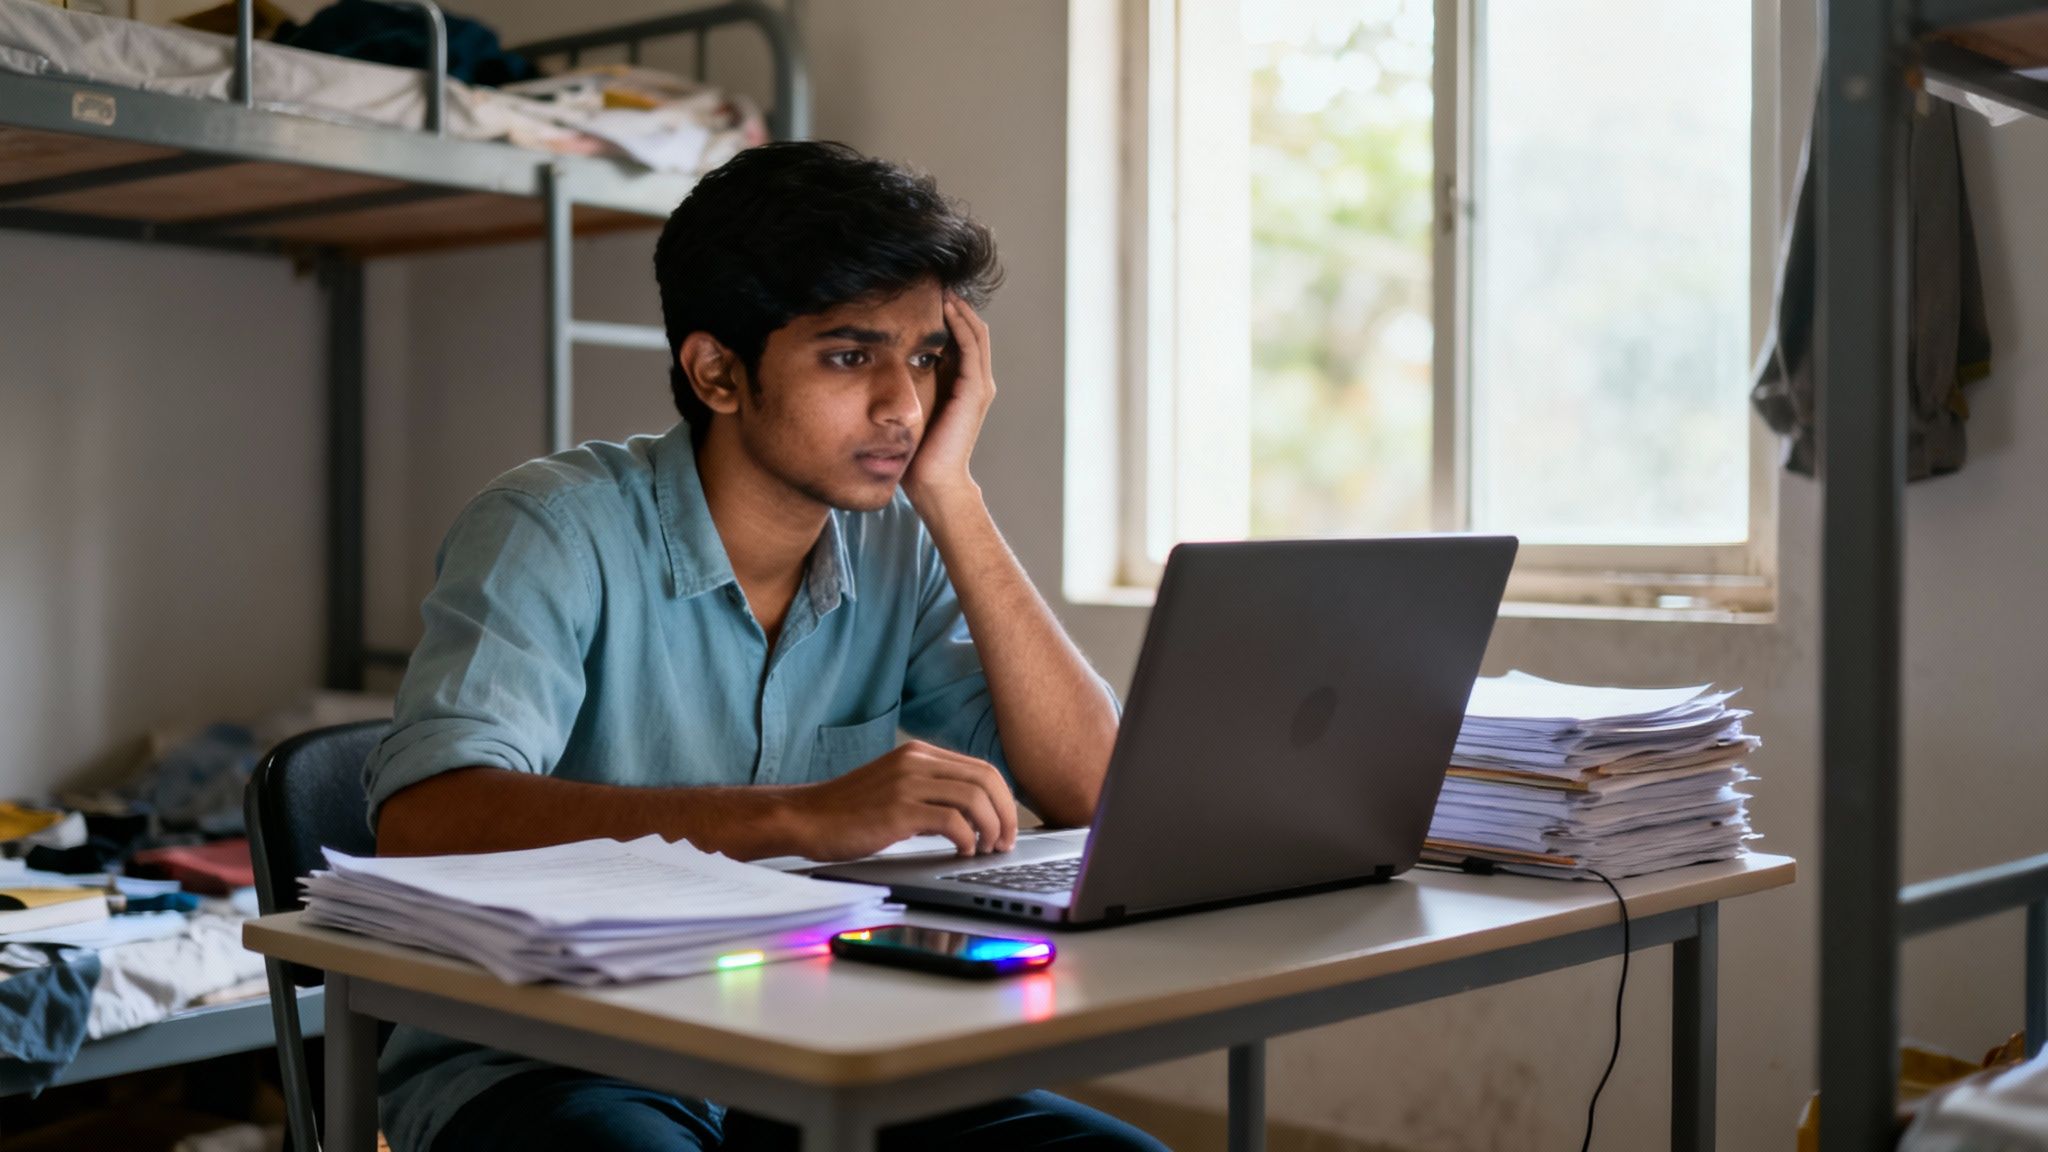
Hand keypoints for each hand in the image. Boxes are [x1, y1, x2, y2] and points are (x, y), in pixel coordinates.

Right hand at [784, 740, 1018, 861]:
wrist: (806, 818)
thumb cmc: (848, 811)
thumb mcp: (895, 788)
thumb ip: (931, 793)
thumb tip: (972, 816)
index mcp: (919, 754)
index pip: (981, 768)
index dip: (1003, 799)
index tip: (1007, 825)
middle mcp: (916, 762)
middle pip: (986, 778)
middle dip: (1006, 813)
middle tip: (1006, 841)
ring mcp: (907, 783)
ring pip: (975, 798)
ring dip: (991, 828)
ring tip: (987, 849)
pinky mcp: (898, 810)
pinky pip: (953, 820)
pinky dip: (968, 839)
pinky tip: (963, 851)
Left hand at [902, 293, 994, 511]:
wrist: (932, 483)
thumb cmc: (915, 454)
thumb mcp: (906, 410)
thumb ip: (902, 387)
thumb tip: (874, 365)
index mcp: (959, 386)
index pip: (957, 339)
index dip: (942, 315)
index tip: (919, 294)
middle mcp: (974, 382)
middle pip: (969, 329)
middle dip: (952, 304)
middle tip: (931, 279)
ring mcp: (978, 386)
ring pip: (974, 332)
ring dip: (958, 307)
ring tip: (939, 285)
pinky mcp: (974, 391)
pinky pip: (971, 346)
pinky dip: (960, 324)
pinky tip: (943, 307)